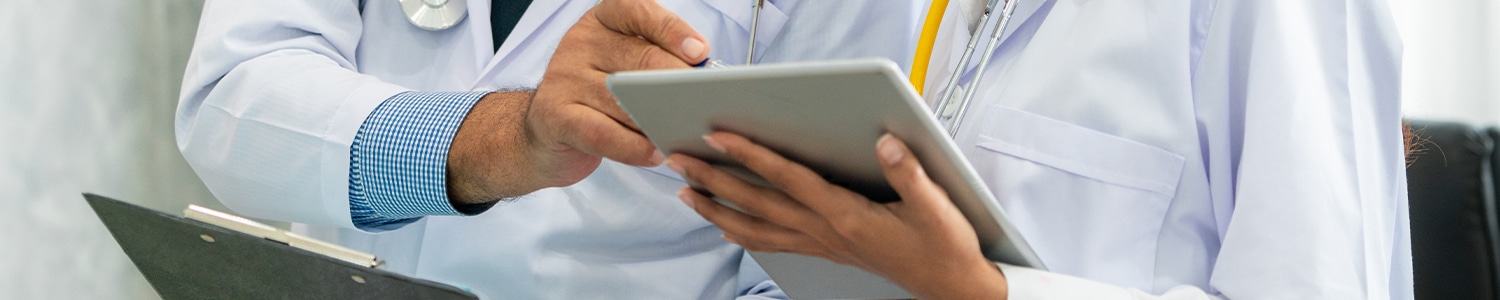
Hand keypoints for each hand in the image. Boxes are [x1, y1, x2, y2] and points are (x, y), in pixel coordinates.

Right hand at [525, 0, 707, 182]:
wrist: (547, 129)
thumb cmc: (597, 94)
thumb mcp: (624, 64)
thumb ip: (657, 61)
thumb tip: (702, 77)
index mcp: (603, 20)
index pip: (639, 12)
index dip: (672, 31)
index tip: (699, 53)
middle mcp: (581, 42)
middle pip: (641, 58)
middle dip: (678, 83)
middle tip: (703, 104)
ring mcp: (564, 77)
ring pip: (626, 101)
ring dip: (660, 120)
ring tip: (684, 133)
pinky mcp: (555, 115)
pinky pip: (603, 133)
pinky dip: (634, 147)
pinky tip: (654, 153)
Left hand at [665, 132, 1007, 299]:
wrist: (950, 287)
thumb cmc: (943, 246)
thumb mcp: (937, 206)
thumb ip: (909, 172)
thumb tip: (885, 141)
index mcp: (846, 215)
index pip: (787, 178)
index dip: (751, 155)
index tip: (719, 135)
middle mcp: (825, 231)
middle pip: (757, 202)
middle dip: (714, 179)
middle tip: (678, 159)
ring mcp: (821, 244)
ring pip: (755, 228)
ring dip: (716, 209)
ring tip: (686, 193)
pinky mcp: (825, 250)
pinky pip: (771, 242)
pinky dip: (742, 233)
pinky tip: (725, 226)